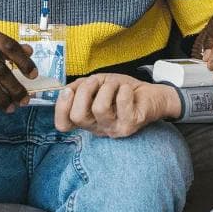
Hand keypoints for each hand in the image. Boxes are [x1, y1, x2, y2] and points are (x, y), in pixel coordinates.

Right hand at [53, 74, 179, 137]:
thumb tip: (66, 89)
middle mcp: (98, 128)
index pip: (63, 125)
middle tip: (97, 82)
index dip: (61, 107)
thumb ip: (79, 87)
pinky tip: (128, 91)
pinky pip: (121, 103)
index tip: (69, 91)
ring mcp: (114, 129)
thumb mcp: (97, 84)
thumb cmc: (122, 90)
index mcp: (87, 120)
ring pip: (99, 108)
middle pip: (78, 116)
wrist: (151, 94)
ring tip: (116, 85)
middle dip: (85, 91)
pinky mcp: (130, 125)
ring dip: (107, 87)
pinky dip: (124, 90)